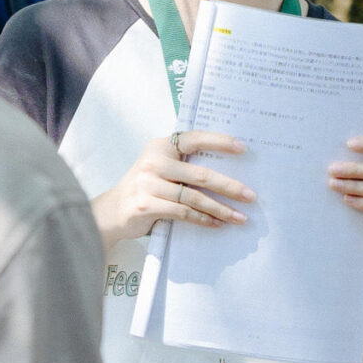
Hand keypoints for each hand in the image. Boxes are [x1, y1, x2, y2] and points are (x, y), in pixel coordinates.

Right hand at [91, 131, 253, 248]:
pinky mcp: (145, 204)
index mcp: (161, 146)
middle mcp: (153, 161)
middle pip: (200, 173)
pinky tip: (217, 224)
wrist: (112, 211)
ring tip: (240, 217)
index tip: (243, 148)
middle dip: (229, 186)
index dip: (219, 141)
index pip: (194, 139)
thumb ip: (184, 166)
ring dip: (220, 209)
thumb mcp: (161, 169)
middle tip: (250, 196)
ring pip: (193, 197)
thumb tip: (226, 173)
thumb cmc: (145, 188)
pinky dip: (203, 219)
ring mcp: (147, 183)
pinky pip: (182, 213)